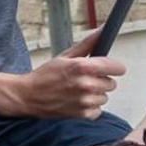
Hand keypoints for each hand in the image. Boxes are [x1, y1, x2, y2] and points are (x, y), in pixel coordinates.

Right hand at [5, 29, 123, 118]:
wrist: (27, 96)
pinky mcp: (84, 114)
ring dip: (94, 95)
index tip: (106, 68)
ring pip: (104, 97)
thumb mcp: (64, 56)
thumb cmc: (44, 76)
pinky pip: (98, 110)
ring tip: (77, 91)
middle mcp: (87, 84)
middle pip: (111, 83)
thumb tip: (102, 31)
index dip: (112, 67)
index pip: (117, 68)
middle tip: (82, 80)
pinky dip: (89, 107)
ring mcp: (86, 100)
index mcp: (83, 67)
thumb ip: (87, 44)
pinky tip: (76, 102)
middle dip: (99, 81)